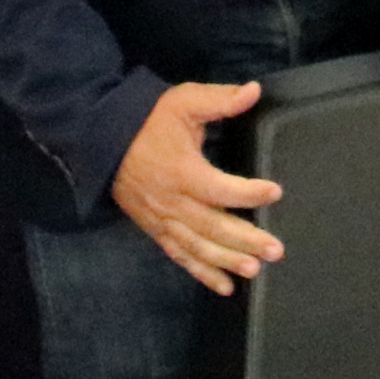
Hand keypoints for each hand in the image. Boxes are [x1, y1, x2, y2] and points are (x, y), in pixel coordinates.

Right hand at [113, 80, 283, 295]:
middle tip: (275, 251)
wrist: (104, 141)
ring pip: (197, 247)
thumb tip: (254, 90)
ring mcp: (163, 220)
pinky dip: (201, 273)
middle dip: (245, 241)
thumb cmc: (149, 121)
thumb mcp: (183, 101)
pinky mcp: (156, 230)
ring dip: (226, 262)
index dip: (247, 193)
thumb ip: (219, 100)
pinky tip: (225, 287)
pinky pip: (180, 256)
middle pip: (212, 227)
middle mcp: (172, 202)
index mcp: (182, 171)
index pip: (218, 188)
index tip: (275, 192)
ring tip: (254, 271)